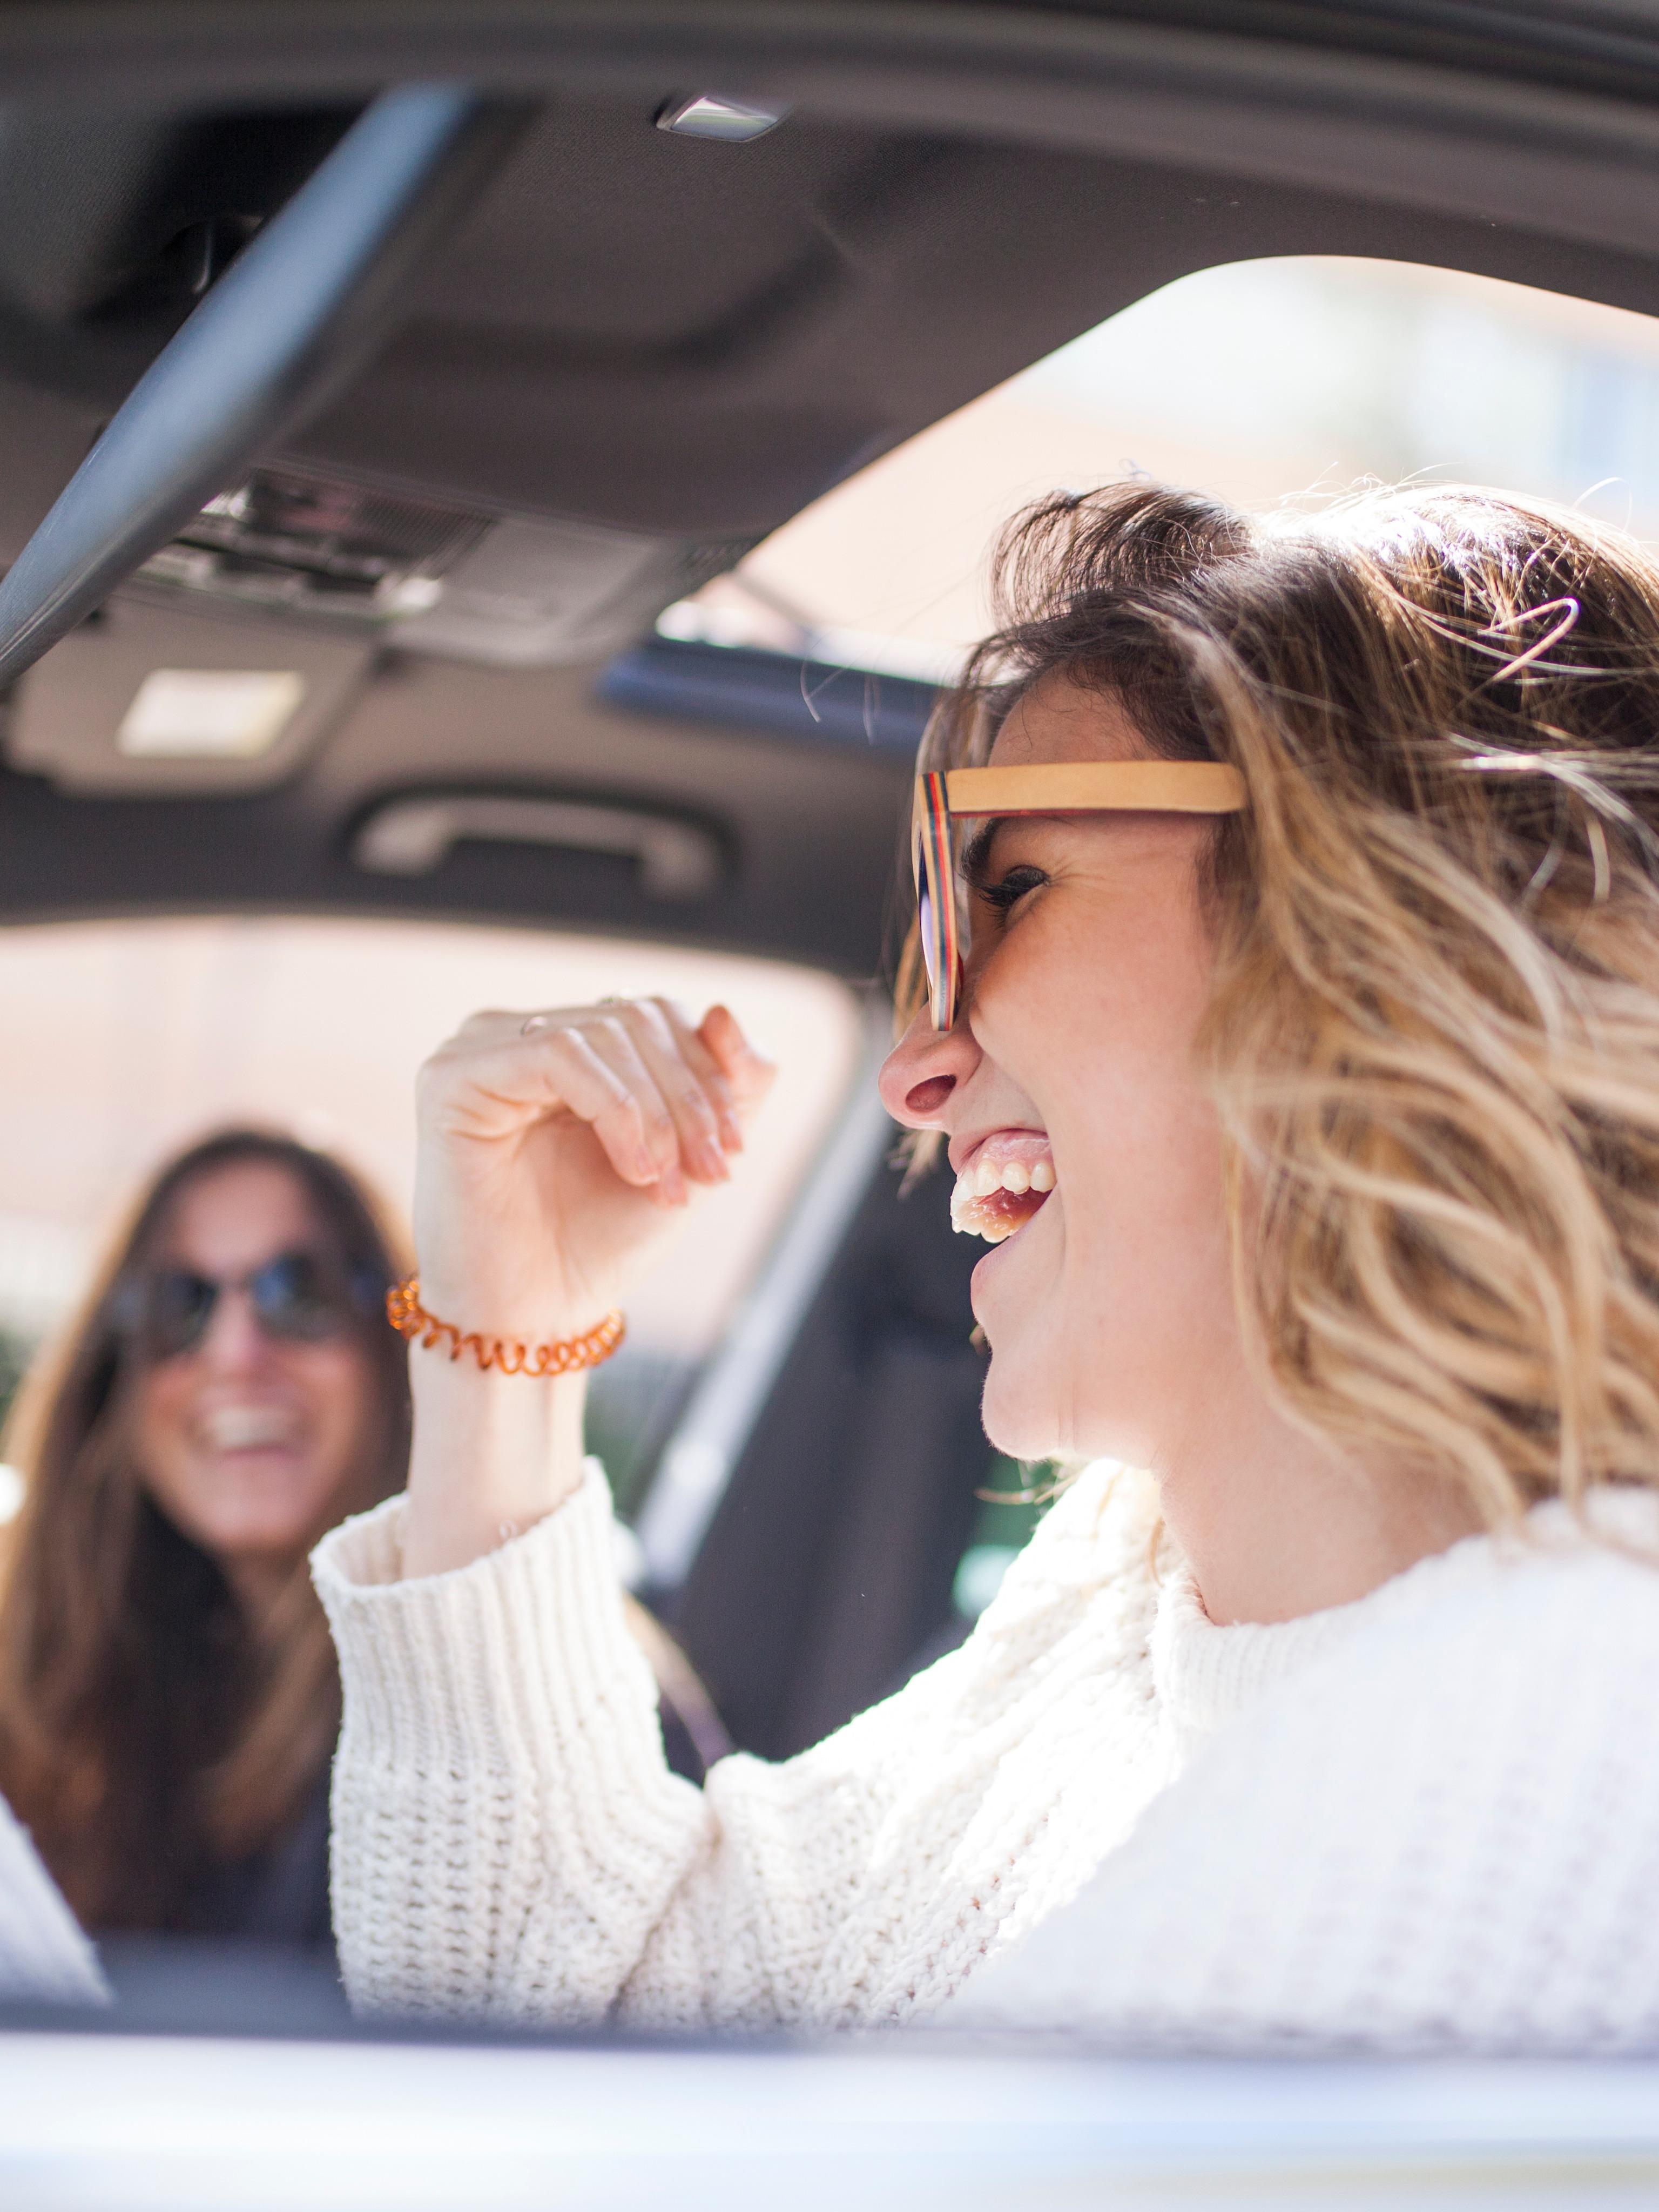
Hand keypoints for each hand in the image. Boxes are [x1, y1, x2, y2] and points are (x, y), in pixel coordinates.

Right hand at [412, 997, 775, 1343]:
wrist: (532, 1320)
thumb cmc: (598, 1244)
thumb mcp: (690, 1156)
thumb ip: (728, 1086)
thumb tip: (725, 1013)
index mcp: (572, 1047)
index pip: (656, 1012)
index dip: (709, 1074)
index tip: (732, 1153)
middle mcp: (521, 1036)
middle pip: (637, 1017)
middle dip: (689, 1100)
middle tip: (709, 1173)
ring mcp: (480, 1050)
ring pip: (603, 1032)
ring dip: (658, 1113)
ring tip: (664, 1184)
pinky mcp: (451, 1077)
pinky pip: (556, 1053)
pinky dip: (614, 1107)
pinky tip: (631, 1166)